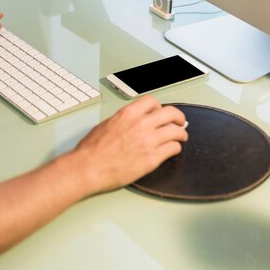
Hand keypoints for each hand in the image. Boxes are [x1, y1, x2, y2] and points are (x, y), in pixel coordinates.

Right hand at [71, 96, 187, 193]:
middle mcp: (141, 124)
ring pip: (177, 131)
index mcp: (128, 114)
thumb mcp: (106, 125)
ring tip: (180, 138)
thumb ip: (123, 120)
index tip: (160, 112)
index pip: (152, 102)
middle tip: (180, 122)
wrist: (89, 167)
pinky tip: (171, 150)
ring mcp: (148, 141)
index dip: (159, 107)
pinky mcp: (152, 158)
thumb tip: (131, 122)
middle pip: (171, 113)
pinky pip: (174, 148)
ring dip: (180, 134)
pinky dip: (175, 148)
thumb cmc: (91, 150)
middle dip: (178, 117)